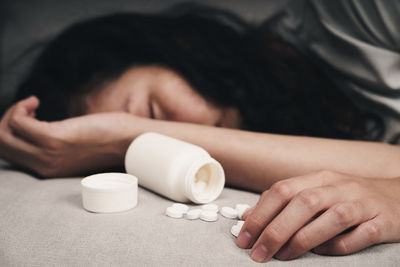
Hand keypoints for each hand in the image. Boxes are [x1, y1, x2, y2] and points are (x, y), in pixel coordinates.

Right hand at [0, 96, 139, 176]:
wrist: (131, 143)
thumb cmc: (107, 140)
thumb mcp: (74, 149)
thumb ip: (55, 146)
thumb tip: (39, 129)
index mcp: (47, 170)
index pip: (8, 156)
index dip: (11, 133)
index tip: (28, 118)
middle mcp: (43, 167)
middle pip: (0, 145)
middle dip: (6, 121)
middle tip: (27, 110)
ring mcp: (48, 154)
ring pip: (3, 133)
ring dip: (12, 113)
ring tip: (32, 105)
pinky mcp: (56, 138)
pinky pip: (18, 121)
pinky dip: (21, 107)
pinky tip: (36, 102)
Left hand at [237, 170, 399, 261]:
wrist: (398, 197)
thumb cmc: (348, 198)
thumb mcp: (316, 192)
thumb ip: (284, 202)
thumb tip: (250, 216)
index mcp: (318, 178)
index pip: (282, 190)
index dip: (259, 214)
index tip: (243, 236)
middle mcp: (339, 187)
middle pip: (302, 203)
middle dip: (275, 229)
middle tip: (258, 253)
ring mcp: (362, 203)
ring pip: (330, 218)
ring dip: (301, 239)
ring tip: (282, 256)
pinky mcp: (383, 222)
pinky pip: (358, 236)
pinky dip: (337, 246)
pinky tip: (321, 253)